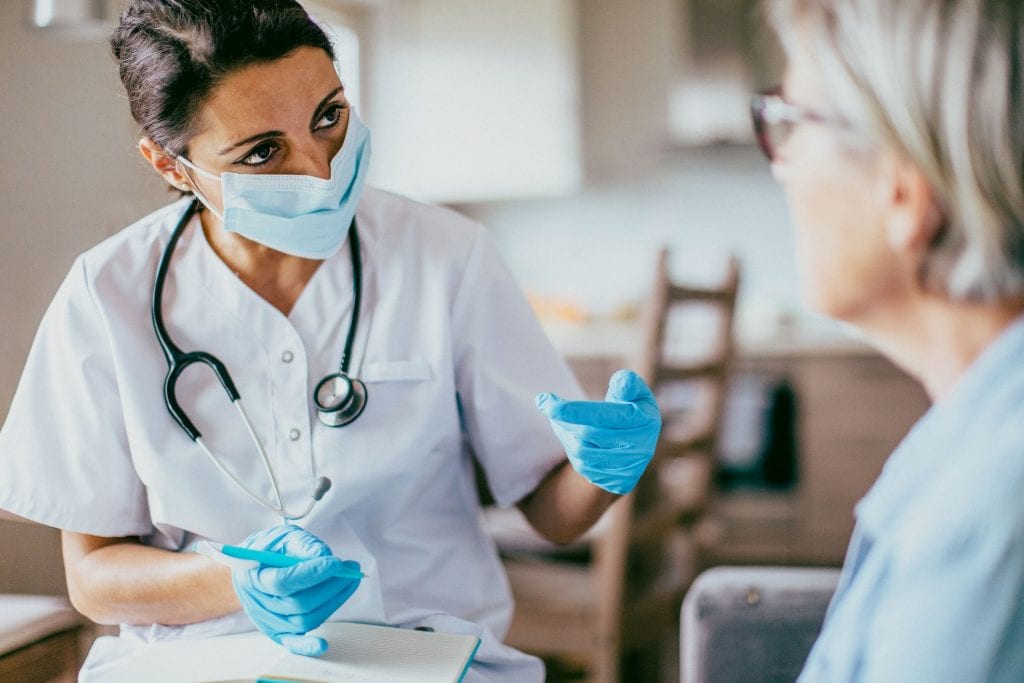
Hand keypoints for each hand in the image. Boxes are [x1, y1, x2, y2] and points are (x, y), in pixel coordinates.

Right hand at [231, 525, 361, 655]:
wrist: (252, 567)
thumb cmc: (270, 549)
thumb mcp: (283, 536)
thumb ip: (303, 544)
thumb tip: (325, 557)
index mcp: (254, 577)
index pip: (283, 581)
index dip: (311, 573)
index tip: (336, 563)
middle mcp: (259, 604)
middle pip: (298, 603)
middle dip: (330, 586)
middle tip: (351, 568)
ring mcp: (268, 621)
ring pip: (303, 620)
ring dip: (333, 602)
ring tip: (350, 581)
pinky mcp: (278, 631)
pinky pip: (292, 642)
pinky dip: (307, 646)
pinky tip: (323, 645)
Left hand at [537, 369, 660, 494]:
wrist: (641, 443)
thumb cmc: (632, 408)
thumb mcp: (635, 392)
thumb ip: (627, 384)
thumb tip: (621, 381)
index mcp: (644, 420)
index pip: (602, 416)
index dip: (572, 410)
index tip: (545, 403)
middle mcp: (640, 447)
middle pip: (588, 435)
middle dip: (564, 420)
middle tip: (549, 406)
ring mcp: (630, 467)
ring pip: (582, 452)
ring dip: (565, 434)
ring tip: (561, 420)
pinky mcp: (619, 482)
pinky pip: (584, 467)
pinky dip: (572, 450)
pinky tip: (571, 438)